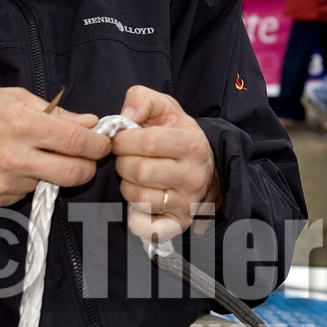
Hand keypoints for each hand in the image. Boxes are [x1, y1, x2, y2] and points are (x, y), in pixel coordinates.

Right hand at [0, 88, 110, 209]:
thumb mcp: (13, 98)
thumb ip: (56, 113)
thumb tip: (90, 123)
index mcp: (20, 124)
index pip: (77, 143)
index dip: (98, 145)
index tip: (103, 144)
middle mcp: (12, 157)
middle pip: (72, 174)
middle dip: (87, 168)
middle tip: (86, 159)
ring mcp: (0, 183)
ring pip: (48, 185)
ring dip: (50, 173)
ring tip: (30, 156)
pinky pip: (22, 195)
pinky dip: (24, 183)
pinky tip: (6, 168)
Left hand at [111, 85, 220, 241]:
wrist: (205, 164)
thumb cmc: (177, 133)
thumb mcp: (165, 107)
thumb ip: (141, 99)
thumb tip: (125, 116)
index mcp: (191, 144)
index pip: (147, 143)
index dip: (123, 140)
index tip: (120, 139)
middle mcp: (193, 175)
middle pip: (140, 172)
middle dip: (122, 163)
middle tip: (126, 158)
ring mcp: (187, 202)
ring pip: (139, 198)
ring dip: (126, 186)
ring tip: (135, 176)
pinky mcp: (179, 223)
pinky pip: (149, 227)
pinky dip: (136, 219)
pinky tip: (137, 204)